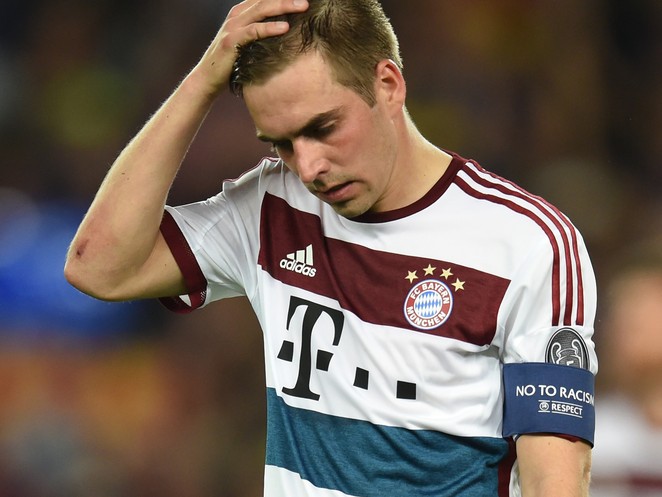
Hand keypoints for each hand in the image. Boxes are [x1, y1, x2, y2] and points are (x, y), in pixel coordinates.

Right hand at [193, 0, 308, 96]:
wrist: (208, 78)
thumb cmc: (232, 62)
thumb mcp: (247, 43)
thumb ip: (260, 32)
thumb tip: (286, 30)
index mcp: (241, 13)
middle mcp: (237, 15)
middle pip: (265, 0)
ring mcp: (232, 27)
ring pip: (261, 10)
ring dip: (283, 6)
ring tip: (303, 6)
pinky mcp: (231, 41)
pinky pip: (253, 31)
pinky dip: (269, 28)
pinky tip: (284, 27)